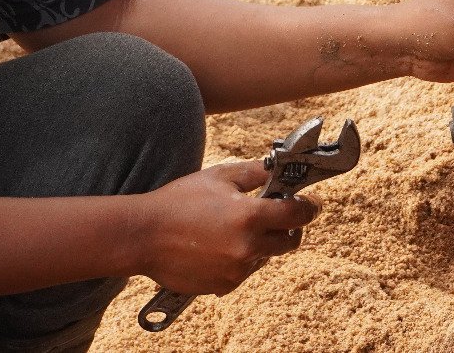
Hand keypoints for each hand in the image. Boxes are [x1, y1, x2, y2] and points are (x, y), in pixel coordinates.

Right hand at [134, 160, 319, 295]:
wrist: (143, 236)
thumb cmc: (179, 202)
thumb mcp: (218, 177)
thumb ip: (255, 172)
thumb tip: (280, 168)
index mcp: (249, 217)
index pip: (298, 215)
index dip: (308, 207)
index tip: (310, 204)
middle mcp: (248, 248)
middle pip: (289, 241)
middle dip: (288, 227)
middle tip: (276, 214)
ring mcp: (236, 271)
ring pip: (265, 256)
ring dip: (259, 243)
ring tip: (230, 227)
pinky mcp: (224, 286)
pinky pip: (243, 271)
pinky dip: (238, 258)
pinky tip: (216, 244)